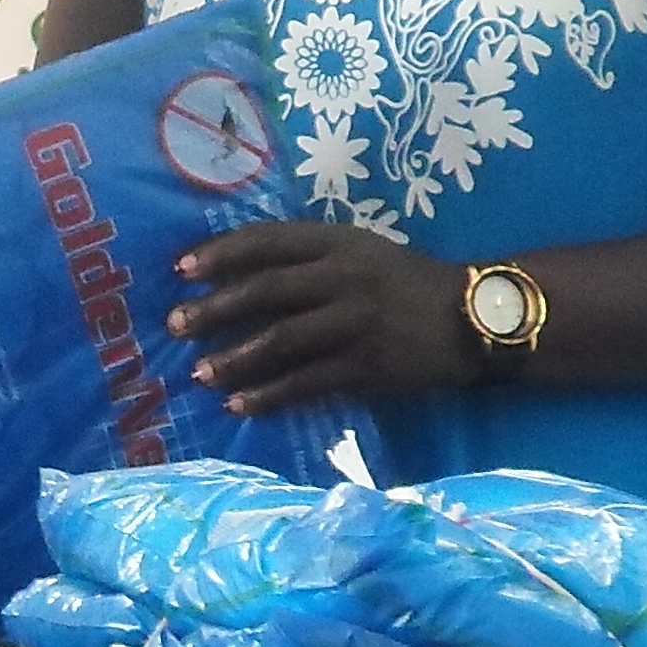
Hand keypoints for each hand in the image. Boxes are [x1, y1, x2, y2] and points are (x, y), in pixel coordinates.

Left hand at [172, 220, 476, 413]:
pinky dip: (269, 395)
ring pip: (282, 340)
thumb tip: (236, 275)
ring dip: (234, 357)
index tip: (180, 269)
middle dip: (214, 308)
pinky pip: (307, 382)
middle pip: (266, 290)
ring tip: (198, 373)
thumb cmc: (404, 283)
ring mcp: (356, 322)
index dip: (220, 254)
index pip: (268, 241)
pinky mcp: (368, 366)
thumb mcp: (361, 251)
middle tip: (175, 325)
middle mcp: (344, 277)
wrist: (471, 318)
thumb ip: (308, 258)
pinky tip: (239, 405)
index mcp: (338, 241)